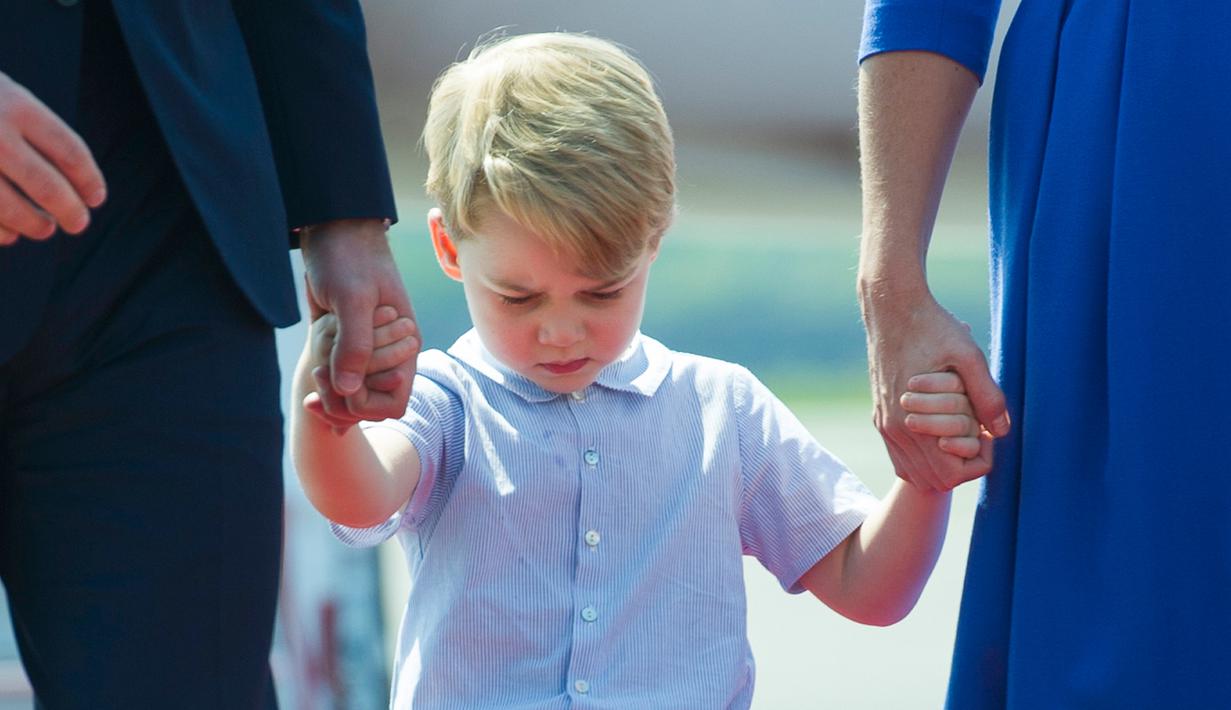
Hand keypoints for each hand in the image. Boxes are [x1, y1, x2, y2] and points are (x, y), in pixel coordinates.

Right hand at [0, 71, 105, 244]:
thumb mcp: (5, 96)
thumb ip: (33, 131)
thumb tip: (75, 185)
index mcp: (16, 105)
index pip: (69, 151)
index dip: (89, 180)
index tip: (96, 198)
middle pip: (46, 186)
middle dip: (69, 211)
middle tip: (78, 224)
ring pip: (10, 207)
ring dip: (34, 224)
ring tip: (44, 229)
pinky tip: (9, 234)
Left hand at [300, 218, 418, 420]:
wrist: (332, 227)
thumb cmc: (349, 256)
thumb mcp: (352, 297)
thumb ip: (355, 345)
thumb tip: (349, 391)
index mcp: (404, 347)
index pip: (393, 403)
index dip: (365, 405)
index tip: (337, 383)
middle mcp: (389, 354)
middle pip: (370, 405)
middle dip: (343, 402)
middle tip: (317, 378)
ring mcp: (367, 349)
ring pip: (353, 393)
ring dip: (333, 391)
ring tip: (315, 371)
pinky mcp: (346, 341)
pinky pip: (341, 376)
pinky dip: (327, 380)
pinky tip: (314, 372)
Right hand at [862, 290, 1007, 490]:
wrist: (891, 309)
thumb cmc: (932, 328)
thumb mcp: (969, 356)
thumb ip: (987, 396)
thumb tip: (1001, 431)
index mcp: (914, 421)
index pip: (950, 476)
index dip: (978, 460)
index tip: (986, 430)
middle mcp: (894, 429)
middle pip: (933, 480)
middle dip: (961, 464)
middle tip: (976, 431)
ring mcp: (884, 425)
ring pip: (914, 473)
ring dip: (941, 463)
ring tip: (960, 431)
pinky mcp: (880, 417)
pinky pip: (900, 457)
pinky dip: (923, 456)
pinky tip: (940, 433)